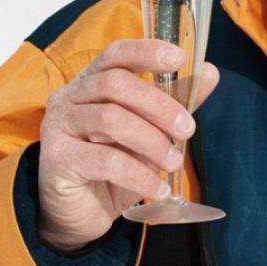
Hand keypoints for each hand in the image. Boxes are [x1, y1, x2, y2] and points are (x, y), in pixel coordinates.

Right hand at [37, 39, 219, 251]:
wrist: (83, 213)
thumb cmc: (114, 166)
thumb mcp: (150, 131)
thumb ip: (175, 101)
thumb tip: (209, 73)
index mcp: (92, 81)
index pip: (116, 54)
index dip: (146, 52)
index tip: (179, 58)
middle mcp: (70, 96)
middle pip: (115, 83)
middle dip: (159, 105)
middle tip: (187, 129)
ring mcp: (58, 125)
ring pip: (111, 119)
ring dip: (152, 141)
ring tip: (174, 163)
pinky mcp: (57, 159)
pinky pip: (105, 161)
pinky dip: (139, 175)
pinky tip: (157, 189)